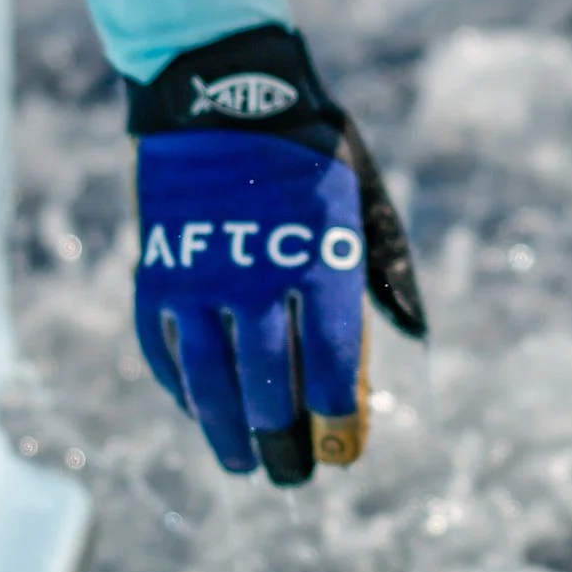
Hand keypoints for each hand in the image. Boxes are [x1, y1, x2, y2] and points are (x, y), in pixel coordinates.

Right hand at [126, 24, 423, 484]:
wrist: (222, 97)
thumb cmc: (308, 157)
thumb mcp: (361, 201)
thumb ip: (385, 270)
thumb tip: (417, 333)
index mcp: (320, 257)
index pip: (332, 358)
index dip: (336, 413)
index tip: (341, 447)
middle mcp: (257, 277)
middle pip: (269, 384)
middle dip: (282, 441)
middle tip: (292, 474)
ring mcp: (199, 279)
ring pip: (211, 381)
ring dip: (226, 432)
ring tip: (242, 465)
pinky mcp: (155, 276)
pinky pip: (165, 351)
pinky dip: (181, 389)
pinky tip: (199, 412)